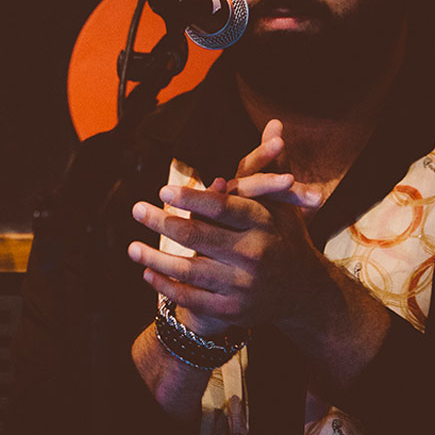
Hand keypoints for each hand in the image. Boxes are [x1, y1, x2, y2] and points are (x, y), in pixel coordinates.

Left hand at [127, 120, 325, 334]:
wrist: (303, 294)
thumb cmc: (285, 237)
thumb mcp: (281, 203)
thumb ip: (268, 165)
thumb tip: (274, 123)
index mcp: (264, 225)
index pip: (223, 208)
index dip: (192, 198)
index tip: (162, 190)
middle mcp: (254, 255)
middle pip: (199, 237)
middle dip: (163, 222)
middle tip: (136, 209)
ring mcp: (243, 286)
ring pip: (189, 270)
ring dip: (155, 258)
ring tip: (131, 247)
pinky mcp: (233, 310)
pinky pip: (192, 298)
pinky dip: (166, 286)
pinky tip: (147, 274)